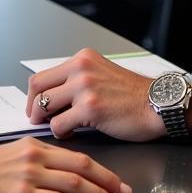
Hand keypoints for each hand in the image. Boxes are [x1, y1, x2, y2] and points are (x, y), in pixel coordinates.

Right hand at [0, 138, 131, 192]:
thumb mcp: (15, 154)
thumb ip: (38, 158)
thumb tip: (61, 169)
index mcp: (36, 145)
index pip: (75, 154)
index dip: (99, 168)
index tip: (114, 178)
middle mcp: (36, 156)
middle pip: (81, 165)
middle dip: (107, 179)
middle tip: (124, 191)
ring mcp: (30, 174)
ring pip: (74, 182)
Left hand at [26, 48, 163, 141]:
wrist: (158, 104)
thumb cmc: (133, 95)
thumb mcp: (102, 74)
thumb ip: (78, 80)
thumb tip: (54, 96)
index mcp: (82, 59)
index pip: (43, 74)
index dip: (35, 94)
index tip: (35, 105)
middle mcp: (80, 69)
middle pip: (38, 87)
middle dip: (33, 107)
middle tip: (36, 119)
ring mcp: (84, 87)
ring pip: (46, 106)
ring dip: (46, 121)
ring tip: (57, 127)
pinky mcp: (90, 108)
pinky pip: (59, 124)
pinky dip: (61, 132)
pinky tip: (71, 133)